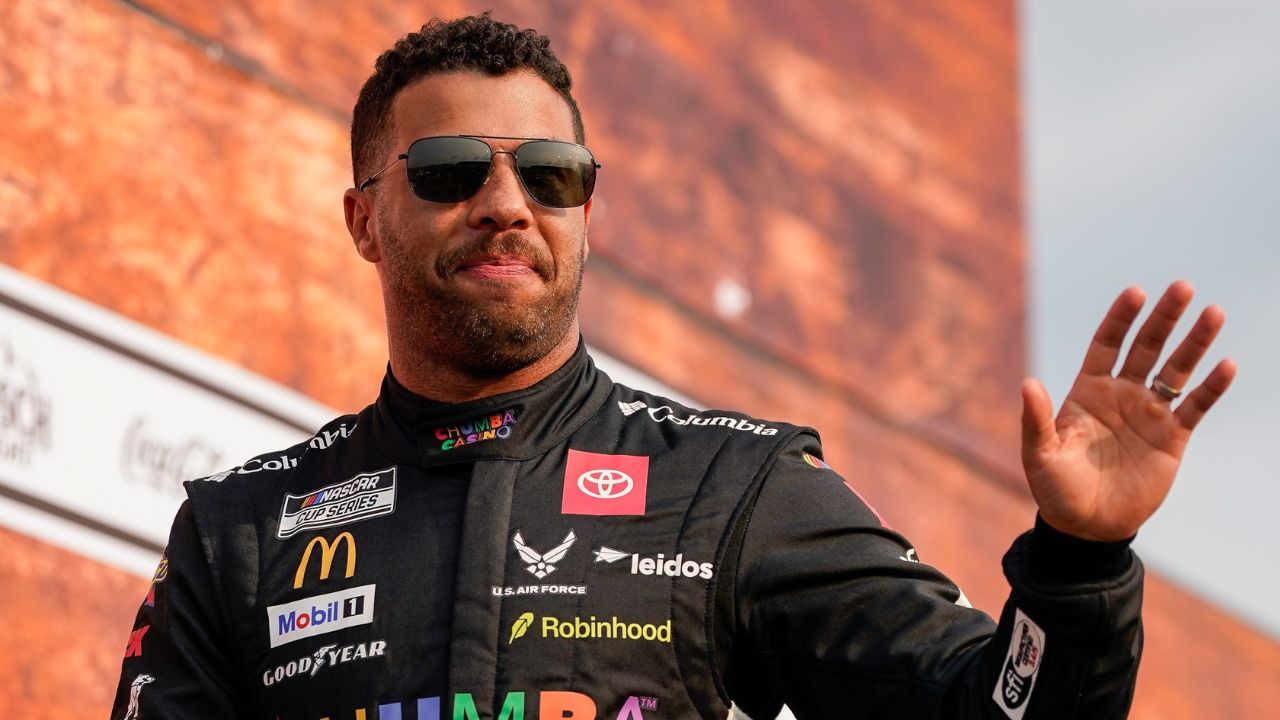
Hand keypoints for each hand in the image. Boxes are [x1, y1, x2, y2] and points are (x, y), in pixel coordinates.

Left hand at [1020, 281, 1236, 541]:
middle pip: (1145, 347)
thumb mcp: (1039, 453)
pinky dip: (1210, 388)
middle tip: (1183, 288)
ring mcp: (1148, 414)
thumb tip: (1028, 382)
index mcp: (1088, 391)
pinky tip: (1225, 366)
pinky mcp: (1171, 438)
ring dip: (1194, 343)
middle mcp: (1121, 395)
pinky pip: (1194, 407)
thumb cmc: (1055, 488)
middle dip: (1163, 318)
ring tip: (1213, 313)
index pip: (1106, 344)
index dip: (1120, 319)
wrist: (1085, 526)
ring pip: (1175, 370)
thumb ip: (1036, 419)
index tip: (1136, 292)